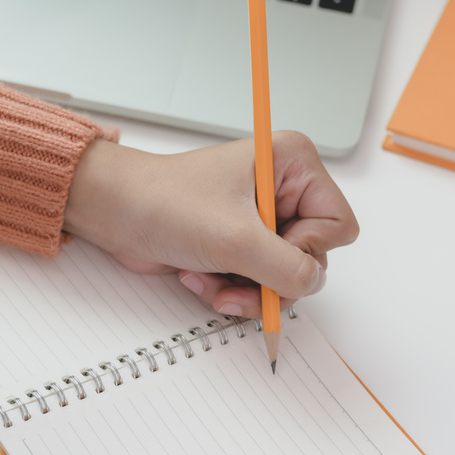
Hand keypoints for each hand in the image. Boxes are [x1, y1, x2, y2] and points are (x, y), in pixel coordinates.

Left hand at [64, 131, 358, 317]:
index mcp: (294, 164)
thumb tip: (312, 283)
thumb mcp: (234, 238)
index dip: (306, 249)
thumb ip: (286, 267)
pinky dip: (232, 290)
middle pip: (312, 258)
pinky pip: (260, 284)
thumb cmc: (164, 202)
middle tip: (235, 278)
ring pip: (286, 279)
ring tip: (211, 278)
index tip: (266, 247)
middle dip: (270, 279)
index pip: (338, 224)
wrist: (116, 213)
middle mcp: (285, 188)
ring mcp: (264, 219)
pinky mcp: (244, 244)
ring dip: (247, 290)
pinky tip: (202, 276)